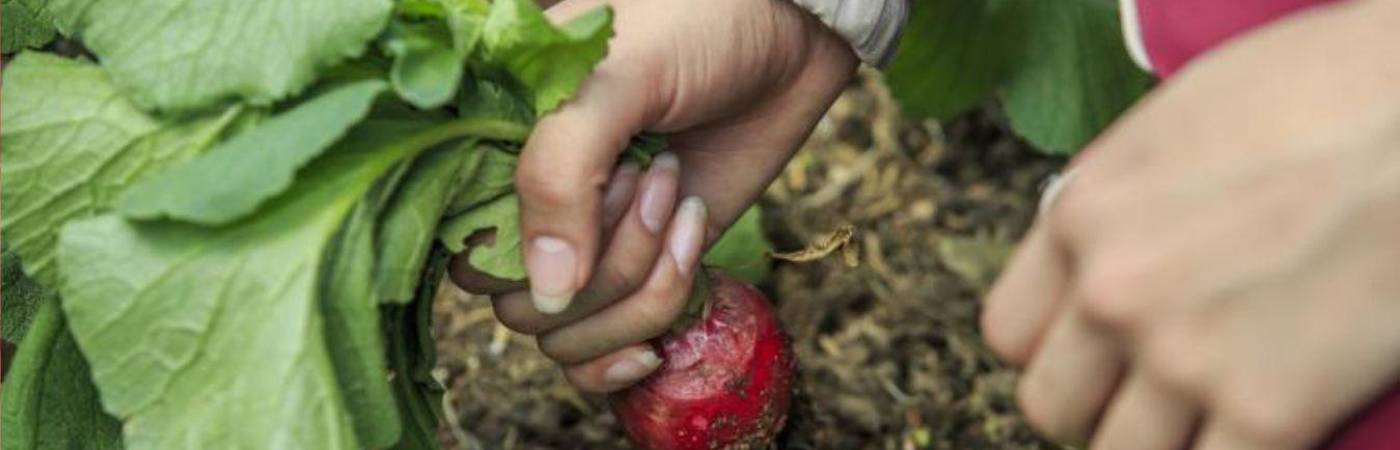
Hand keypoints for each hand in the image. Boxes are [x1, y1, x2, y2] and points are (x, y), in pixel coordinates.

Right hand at [449, 0, 856, 391]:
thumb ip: (560, 175)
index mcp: (495, 155)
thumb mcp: (614, 82)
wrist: (782, 36)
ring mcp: (586, 248)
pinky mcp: (641, 274)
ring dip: (640, 285)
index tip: (600, 181)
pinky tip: (691, 270)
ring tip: (680, 199)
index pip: (464, 252)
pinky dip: (648, 327)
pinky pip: (610, 348)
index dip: (526, 247)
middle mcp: (530, 209)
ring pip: (570, 336)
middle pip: (519, 308)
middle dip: (602, 261)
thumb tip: (547, 296)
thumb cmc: (689, 32)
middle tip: (653, 177)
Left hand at [982, 1, 1399, 448]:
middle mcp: (1110, 292)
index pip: (1009, 334)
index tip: (1095, 351)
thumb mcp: (1180, 124)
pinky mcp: (1268, 410)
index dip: (1056, 350)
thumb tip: (1091, 258)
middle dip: (1100, 405)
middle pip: (1050, 407)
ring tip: (1213, 405)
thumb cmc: (1329, 92)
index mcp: (1080, 216)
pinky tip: (1262, 429)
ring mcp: (1182, 356)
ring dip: (1163, 439)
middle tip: (1154, 387)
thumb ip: (1116, 206)